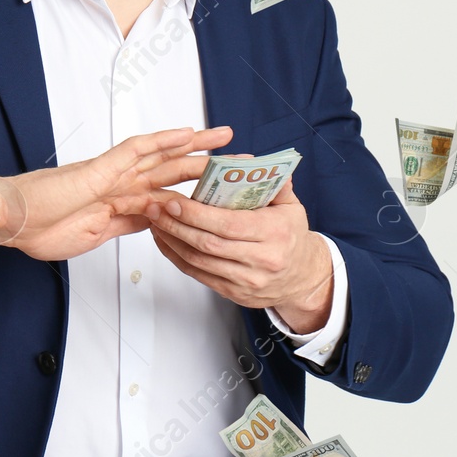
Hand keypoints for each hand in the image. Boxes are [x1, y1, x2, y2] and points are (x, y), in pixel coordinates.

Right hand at [0, 126, 232, 260]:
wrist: (9, 220)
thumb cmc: (40, 227)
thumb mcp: (94, 235)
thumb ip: (124, 225)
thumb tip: (155, 223)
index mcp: (122, 201)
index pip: (169, 193)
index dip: (198, 192)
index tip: (226, 193)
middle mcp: (122, 182)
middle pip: (174, 170)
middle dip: (208, 166)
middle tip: (242, 161)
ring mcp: (112, 173)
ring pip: (162, 154)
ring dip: (195, 145)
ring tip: (225, 137)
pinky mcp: (99, 168)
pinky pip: (135, 149)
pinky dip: (161, 141)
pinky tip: (185, 135)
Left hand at [145, 179, 333, 332]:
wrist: (301, 277)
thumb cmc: (291, 236)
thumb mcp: (291, 206)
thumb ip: (274, 183)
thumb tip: (255, 163)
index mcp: (274, 233)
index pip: (229, 224)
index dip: (197, 214)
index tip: (175, 201)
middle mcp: (261, 260)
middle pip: (209, 244)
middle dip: (177, 225)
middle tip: (155, 207)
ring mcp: (246, 280)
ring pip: (199, 261)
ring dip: (172, 240)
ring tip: (155, 221)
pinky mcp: (233, 293)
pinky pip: (198, 275)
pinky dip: (177, 257)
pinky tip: (165, 241)